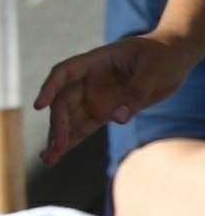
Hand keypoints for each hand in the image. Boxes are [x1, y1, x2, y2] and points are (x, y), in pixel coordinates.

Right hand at [33, 30, 204, 163]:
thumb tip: (117, 119)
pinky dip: (72, 141)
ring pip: (70, 119)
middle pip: (64, 103)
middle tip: (56, 148)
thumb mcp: (154, 70)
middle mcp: (89, 80)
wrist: (176, 57)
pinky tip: (58, 155)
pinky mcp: (105, 112)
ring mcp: (95, 97)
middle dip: (58, 126)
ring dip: (58, 138)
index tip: (40, 106)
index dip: (50, 88)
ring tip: (48, 160)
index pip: (64, 73)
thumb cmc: (164, 55)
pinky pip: (84, 128)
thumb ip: (135, 93)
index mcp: (95, 61)